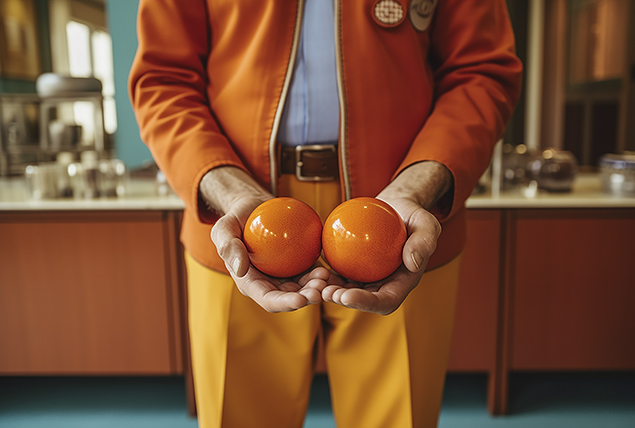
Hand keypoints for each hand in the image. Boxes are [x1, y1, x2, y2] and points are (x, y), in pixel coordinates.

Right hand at [202, 167, 328, 311]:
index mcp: (250, 283)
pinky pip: (311, 272)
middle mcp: (269, 284)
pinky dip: (320, 273)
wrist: (253, 209)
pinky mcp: (299, 264)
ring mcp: (286, 275)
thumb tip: (240, 269)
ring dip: (316, 287)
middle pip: (289, 297)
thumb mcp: (224, 228)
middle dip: (305, 298)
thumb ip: (228, 246)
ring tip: (325, 277)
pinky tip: (329, 268)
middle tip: (319, 290)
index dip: (284, 303)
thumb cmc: (235, 219)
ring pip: (304, 288)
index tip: (299, 300)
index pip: (268, 299)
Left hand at [321, 161, 451, 314]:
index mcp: (403, 282)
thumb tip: (413, 264)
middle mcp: (384, 285)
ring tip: (314, 285)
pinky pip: (339, 273)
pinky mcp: (354, 267)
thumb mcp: (426, 224)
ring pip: (347, 290)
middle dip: (344, 301)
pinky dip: (326, 274)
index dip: (366, 303)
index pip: (385, 300)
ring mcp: (368, 278)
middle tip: (326, 292)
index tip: (347, 296)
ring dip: (330, 291)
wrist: (397, 208)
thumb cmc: (414, 216)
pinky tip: (312, 268)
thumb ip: (423, 243)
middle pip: (363, 300)